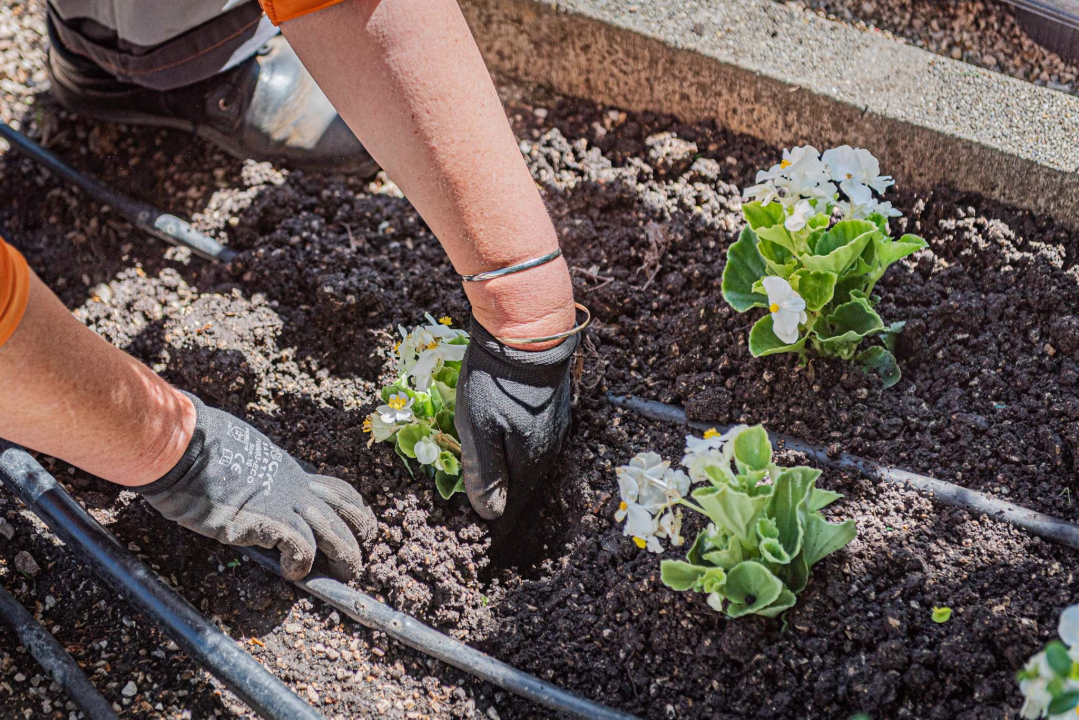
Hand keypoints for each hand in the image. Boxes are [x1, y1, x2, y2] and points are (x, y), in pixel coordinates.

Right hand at [136, 393, 376, 580]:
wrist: (184, 448)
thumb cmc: (203, 451)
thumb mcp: (248, 460)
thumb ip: (267, 480)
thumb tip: (265, 497)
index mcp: (293, 472)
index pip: (340, 492)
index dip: (355, 513)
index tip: (357, 530)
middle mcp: (297, 486)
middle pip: (346, 514)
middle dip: (358, 540)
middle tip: (354, 564)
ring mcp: (285, 502)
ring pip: (334, 533)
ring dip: (342, 558)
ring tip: (338, 575)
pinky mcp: (267, 520)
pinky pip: (302, 548)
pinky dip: (301, 564)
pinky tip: (290, 571)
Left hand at [456, 316, 578, 520]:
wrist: (528, 332)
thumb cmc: (496, 382)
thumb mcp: (479, 428)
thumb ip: (484, 474)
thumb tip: (489, 515)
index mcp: (529, 462)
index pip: (511, 506)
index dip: (492, 518)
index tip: (474, 530)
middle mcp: (548, 450)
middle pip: (521, 486)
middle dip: (501, 498)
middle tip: (477, 507)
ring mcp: (554, 428)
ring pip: (528, 463)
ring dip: (509, 473)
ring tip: (489, 481)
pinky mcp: (553, 408)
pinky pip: (532, 441)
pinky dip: (515, 450)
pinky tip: (503, 444)